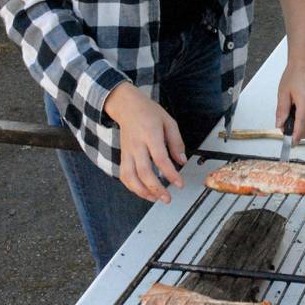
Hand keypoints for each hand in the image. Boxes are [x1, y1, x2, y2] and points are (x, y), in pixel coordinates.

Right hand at [104, 82, 186, 202]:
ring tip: (155, 198)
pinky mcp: (123, 156)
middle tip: (167, 198)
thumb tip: (182, 161)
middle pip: (144, 171)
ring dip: (142, 191)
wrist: (127, 106)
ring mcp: (127, 152)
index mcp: (150, 134)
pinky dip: (132, 187)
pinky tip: (143, 191)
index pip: (160, 159)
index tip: (179, 183)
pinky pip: (124, 175)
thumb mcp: (169, 122)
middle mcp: (137, 145)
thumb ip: (176, 142)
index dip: (170, 174)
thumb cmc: (148, 112)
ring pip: (130, 177)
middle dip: (156, 188)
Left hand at [274, 63, 304, 143]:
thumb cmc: (294, 77)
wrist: (304, 69)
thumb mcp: (283, 93)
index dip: (295, 136)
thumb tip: (280, 125)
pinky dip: (303, 122)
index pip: (301, 125)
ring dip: (298, 126)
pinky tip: (298, 111)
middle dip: (294, 132)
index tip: (290, 143)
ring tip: (291, 113)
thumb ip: (282, 111)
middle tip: (283, 125)